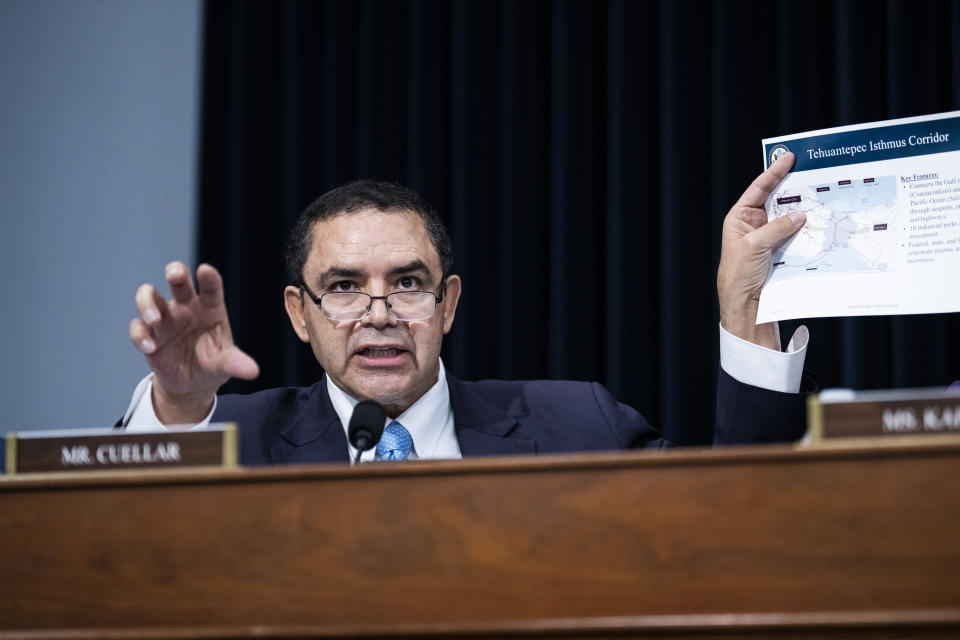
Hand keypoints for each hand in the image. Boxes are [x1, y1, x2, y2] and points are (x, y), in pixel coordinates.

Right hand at [129, 262, 258, 423]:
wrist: (192, 384)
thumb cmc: (213, 363)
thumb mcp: (225, 364)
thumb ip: (236, 363)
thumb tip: (253, 371)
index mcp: (210, 307)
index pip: (211, 287)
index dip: (208, 277)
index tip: (205, 270)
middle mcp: (186, 306)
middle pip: (177, 278)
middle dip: (175, 272)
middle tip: (174, 275)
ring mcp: (165, 317)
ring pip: (148, 295)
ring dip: (148, 303)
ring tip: (154, 319)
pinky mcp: (148, 334)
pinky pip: (138, 327)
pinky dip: (140, 335)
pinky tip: (150, 347)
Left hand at [717, 152, 805, 348]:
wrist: (745, 304)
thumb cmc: (738, 274)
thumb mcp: (754, 246)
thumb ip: (777, 228)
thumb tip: (799, 214)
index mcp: (740, 218)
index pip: (758, 189)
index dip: (774, 172)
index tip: (789, 157)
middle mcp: (755, 224)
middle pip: (778, 201)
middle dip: (795, 190)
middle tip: (813, 175)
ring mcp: (770, 237)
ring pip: (791, 218)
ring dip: (805, 211)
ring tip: (822, 198)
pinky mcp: (782, 250)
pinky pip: (797, 235)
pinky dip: (808, 230)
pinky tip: (819, 223)